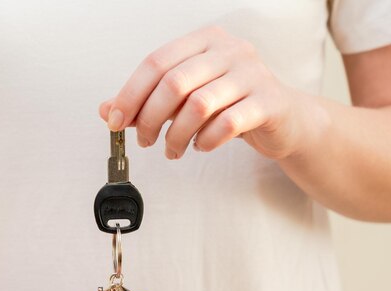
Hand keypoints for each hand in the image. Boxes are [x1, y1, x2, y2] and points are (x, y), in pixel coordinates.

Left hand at [99, 25, 325, 159]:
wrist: (284, 119)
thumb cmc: (229, 104)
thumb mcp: (185, 99)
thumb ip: (147, 102)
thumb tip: (106, 111)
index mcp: (204, 40)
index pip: (156, 62)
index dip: (130, 93)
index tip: (115, 121)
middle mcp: (229, 49)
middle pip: (174, 82)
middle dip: (151, 118)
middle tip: (145, 141)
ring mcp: (252, 73)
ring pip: (199, 104)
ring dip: (176, 134)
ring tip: (171, 150)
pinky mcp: (268, 101)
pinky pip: (227, 123)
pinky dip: (206, 140)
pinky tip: (200, 146)